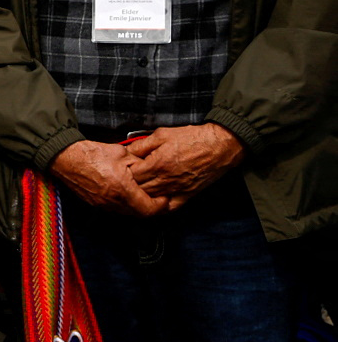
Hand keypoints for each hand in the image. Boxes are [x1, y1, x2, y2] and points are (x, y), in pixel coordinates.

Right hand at [50, 139, 162, 217]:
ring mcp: (103, 205)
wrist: (66, 157)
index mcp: (123, 189)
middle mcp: (113, 202)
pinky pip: (115, 209)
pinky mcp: (95, 203)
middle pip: (140, 214)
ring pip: (128, 213)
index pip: (149, 209)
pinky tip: (125, 193)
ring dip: (137, 207)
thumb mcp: (123, 154)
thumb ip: (140, 164)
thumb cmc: (93, 153)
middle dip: (151, 207)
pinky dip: (124, 204)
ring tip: (142, 195)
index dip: (161, 206)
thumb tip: (151, 170)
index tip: (165, 198)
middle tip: (158, 198)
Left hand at [123, 125, 244, 208]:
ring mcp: (177, 190)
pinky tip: (154, 201)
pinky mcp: (188, 195)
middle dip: (130, 186)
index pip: (131, 176)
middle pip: (139, 190)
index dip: (124, 172)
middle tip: (125, 180)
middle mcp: (166, 180)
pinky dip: (160, 206)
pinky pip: (170, 207)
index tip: (121, 169)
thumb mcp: (161, 135)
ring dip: (142, 196)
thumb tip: (126, 151)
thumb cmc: (191, 138)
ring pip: (152, 200)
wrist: (219, 146)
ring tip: (135, 190)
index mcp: (157, 164)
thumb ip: (141, 145)